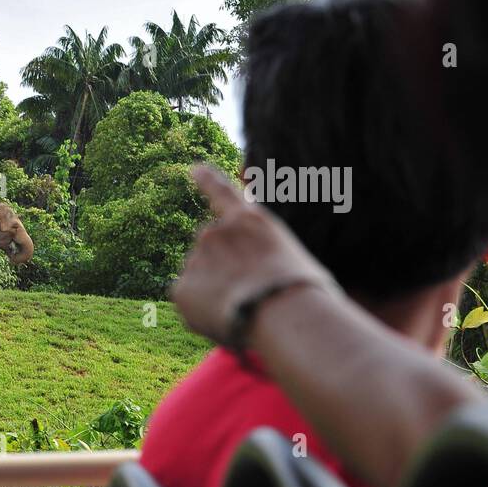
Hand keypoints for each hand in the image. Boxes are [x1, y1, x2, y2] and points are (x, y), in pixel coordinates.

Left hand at [172, 165, 336, 343]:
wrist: (284, 313)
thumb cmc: (305, 294)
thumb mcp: (296, 261)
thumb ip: (265, 257)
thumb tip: (252, 278)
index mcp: (250, 220)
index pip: (222, 192)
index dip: (207, 180)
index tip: (194, 169)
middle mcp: (216, 232)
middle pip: (211, 250)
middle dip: (221, 267)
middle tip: (247, 292)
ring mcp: (196, 258)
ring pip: (201, 276)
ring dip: (215, 290)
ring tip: (244, 307)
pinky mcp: (182, 287)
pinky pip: (190, 300)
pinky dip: (203, 310)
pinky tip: (226, 317)